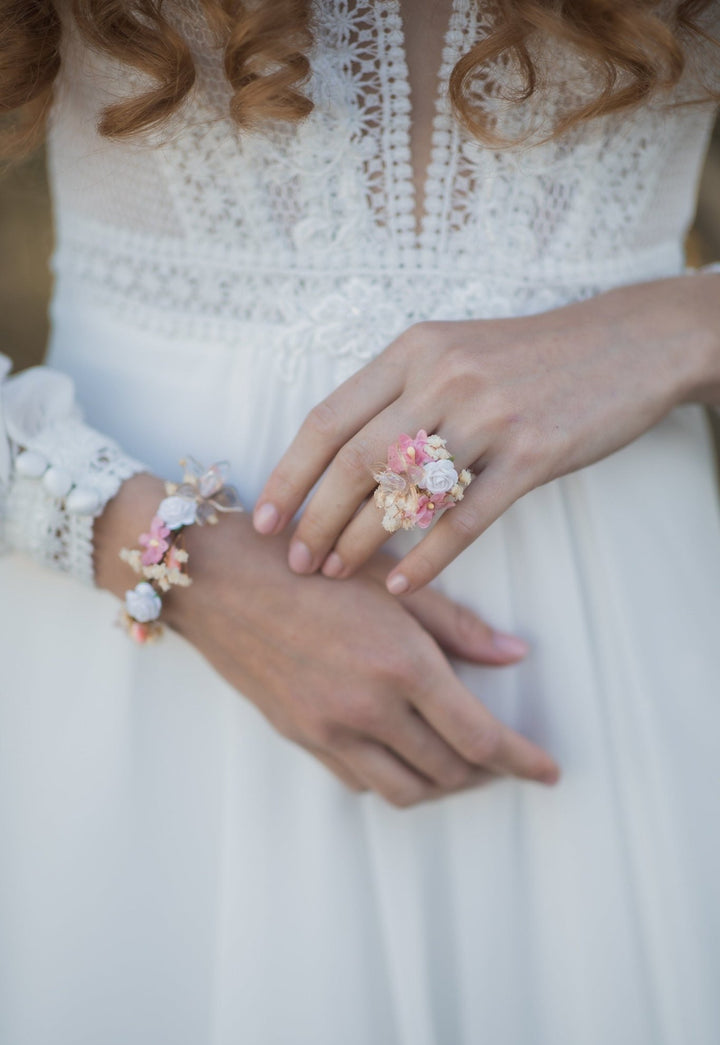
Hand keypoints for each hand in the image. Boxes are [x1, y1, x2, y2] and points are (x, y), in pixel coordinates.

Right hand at [95, 475, 558, 805]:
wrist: (218, 580)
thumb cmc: (307, 564)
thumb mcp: (389, 583)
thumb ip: (458, 626)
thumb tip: (514, 656)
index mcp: (401, 666)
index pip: (481, 738)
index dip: (523, 761)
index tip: (548, 772)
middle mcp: (368, 710)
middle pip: (449, 771)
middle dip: (488, 771)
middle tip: (506, 756)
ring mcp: (330, 732)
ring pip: (406, 790)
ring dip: (442, 785)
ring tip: (460, 764)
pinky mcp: (302, 738)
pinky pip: (361, 781)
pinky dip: (395, 778)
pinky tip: (404, 754)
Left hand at [253, 275, 719, 592]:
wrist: (627, 344)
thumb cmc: (531, 356)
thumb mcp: (455, 349)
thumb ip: (400, 391)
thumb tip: (342, 453)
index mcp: (413, 350)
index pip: (328, 418)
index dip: (290, 474)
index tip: (265, 518)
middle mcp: (442, 377)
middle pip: (354, 461)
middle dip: (315, 519)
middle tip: (298, 561)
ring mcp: (489, 415)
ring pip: (403, 491)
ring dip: (361, 540)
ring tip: (337, 573)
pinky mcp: (533, 453)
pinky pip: (465, 518)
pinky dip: (427, 557)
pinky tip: (402, 582)